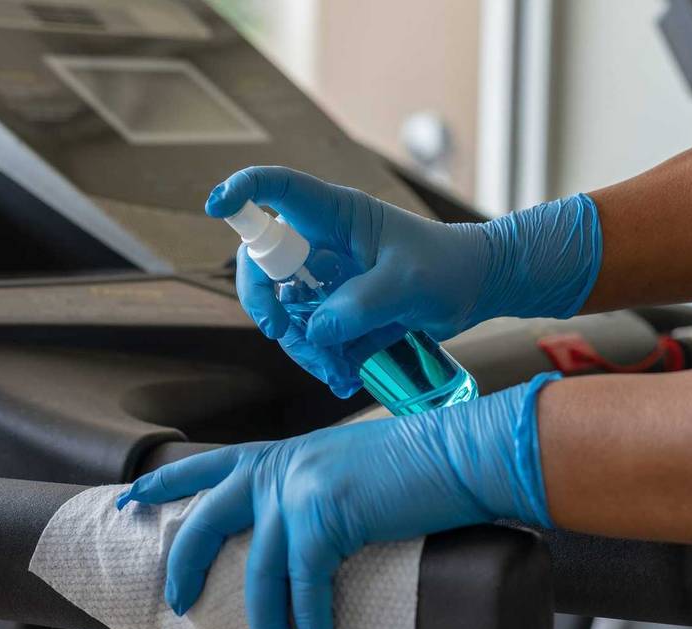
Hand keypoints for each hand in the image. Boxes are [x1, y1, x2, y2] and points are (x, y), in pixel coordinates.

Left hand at [117, 373, 559, 628]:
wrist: (464, 453)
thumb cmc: (418, 468)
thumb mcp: (346, 473)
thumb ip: (314, 497)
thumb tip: (305, 544)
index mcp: (281, 454)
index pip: (205, 466)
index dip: (164, 486)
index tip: (127, 501)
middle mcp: (280, 466)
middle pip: (206, 518)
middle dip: (185, 563)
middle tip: (178, 601)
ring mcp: (298, 488)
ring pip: (257, 570)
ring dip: (265, 624)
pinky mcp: (324, 515)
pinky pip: (302, 587)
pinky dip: (307, 628)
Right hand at [206, 167, 600, 395]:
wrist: (474, 289)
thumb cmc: (448, 266)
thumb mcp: (410, 283)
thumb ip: (362, 305)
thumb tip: (316, 332)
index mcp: (335, 214)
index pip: (278, 189)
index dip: (243, 190)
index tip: (217, 205)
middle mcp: (319, 242)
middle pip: (262, 264)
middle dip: (267, 305)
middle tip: (285, 335)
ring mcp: (322, 276)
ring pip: (283, 310)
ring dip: (301, 347)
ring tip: (340, 373)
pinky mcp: (332, 307)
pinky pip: (307, 334)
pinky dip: (319, 359)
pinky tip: (343, 377)